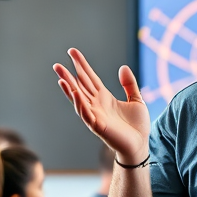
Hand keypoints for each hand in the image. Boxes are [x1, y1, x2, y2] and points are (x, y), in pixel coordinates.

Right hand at [53, 48, 151, 162]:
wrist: (140, 145)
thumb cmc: (137, 126)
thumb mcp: (137, 100)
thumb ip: (129, 84)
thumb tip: (123, 67)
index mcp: (104, 97)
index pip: (89, 77)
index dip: (81, 65)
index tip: (72, 52)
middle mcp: (96, 105)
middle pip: (79, 87)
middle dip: (68, 76)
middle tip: (56, 65)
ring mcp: (95, 115)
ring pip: (78, 99)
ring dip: (69, 88)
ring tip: (60, 77)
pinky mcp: (98, 126)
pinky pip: (86, 113)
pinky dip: (80, 103)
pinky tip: (75, 92)